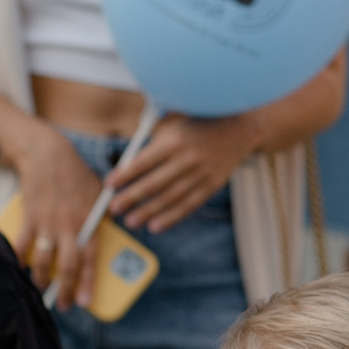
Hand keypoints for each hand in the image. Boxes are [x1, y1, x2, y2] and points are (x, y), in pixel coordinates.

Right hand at [6, 132, 109, 308]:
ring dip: (41, 280)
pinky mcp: (29, 218)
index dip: (88, 284)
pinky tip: (19, 268)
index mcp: (89, 223)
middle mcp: (69, 227)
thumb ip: (104, 215)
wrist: (48, 155)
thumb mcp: (99, 193)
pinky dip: (19, 260)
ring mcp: (48, 223)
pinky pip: (21, 245)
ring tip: (41, 289)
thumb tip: (111, 231)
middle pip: (67, 267)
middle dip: (66, 290)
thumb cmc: (76, 175)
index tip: (85, 302)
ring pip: (43, 261)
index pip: (90, 260)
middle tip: (64, 306)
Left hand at [110, 113, 255, 233]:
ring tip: (131, 222)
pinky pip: (189, 205)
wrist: (239, 126)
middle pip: (155, 183)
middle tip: (114, 209)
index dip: (125, 174)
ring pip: (171, 198)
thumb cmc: (197, 123)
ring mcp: (202, 173)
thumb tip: (128, 164)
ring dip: (149, 212)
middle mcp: (188, 157)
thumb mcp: (174, 122)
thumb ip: (152, 141)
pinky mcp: (212, 185)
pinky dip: (172, 217)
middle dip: (132, 197)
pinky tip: (156, 226)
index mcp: (175, 139)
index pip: (144, 161)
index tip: (109, 185)